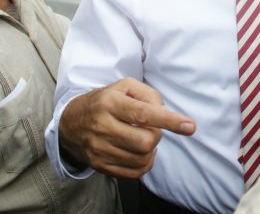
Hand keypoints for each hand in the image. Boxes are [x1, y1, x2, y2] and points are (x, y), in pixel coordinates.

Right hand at [58, 77, 195, 178]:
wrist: (70, 123)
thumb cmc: (104, 101)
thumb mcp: (124, 87)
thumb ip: (148, 95)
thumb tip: (163, 112)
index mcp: (109, 103)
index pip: (143, 113)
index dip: (169, 120)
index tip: (189, 126)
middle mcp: (102, 126)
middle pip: (145, 141)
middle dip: (157, 135)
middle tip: (151, 128)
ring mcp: (99, 149)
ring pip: (141, 158)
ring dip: (151, 149)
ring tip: (142, 137)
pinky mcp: (99, 165)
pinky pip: (133, 173)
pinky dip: (144, 163)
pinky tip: (139, 152)